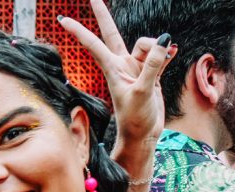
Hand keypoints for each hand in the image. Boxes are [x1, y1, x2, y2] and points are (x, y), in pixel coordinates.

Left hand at [59, 0, 175, 146]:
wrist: (143, 135)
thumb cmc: (135, 119)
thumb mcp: (142, 92)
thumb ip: (152, 66)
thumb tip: (162, 41)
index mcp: (112, 69)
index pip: (93, 44)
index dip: (79, 30)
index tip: (61, 19)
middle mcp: (122, 65)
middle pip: (112, 33)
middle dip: (103, 15)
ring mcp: (136, 68)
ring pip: (147, 45)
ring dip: (157, 49)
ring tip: (164, 62)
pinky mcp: (151, 73)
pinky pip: (160, 55)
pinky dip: (166, 54)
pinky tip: (173, 52)